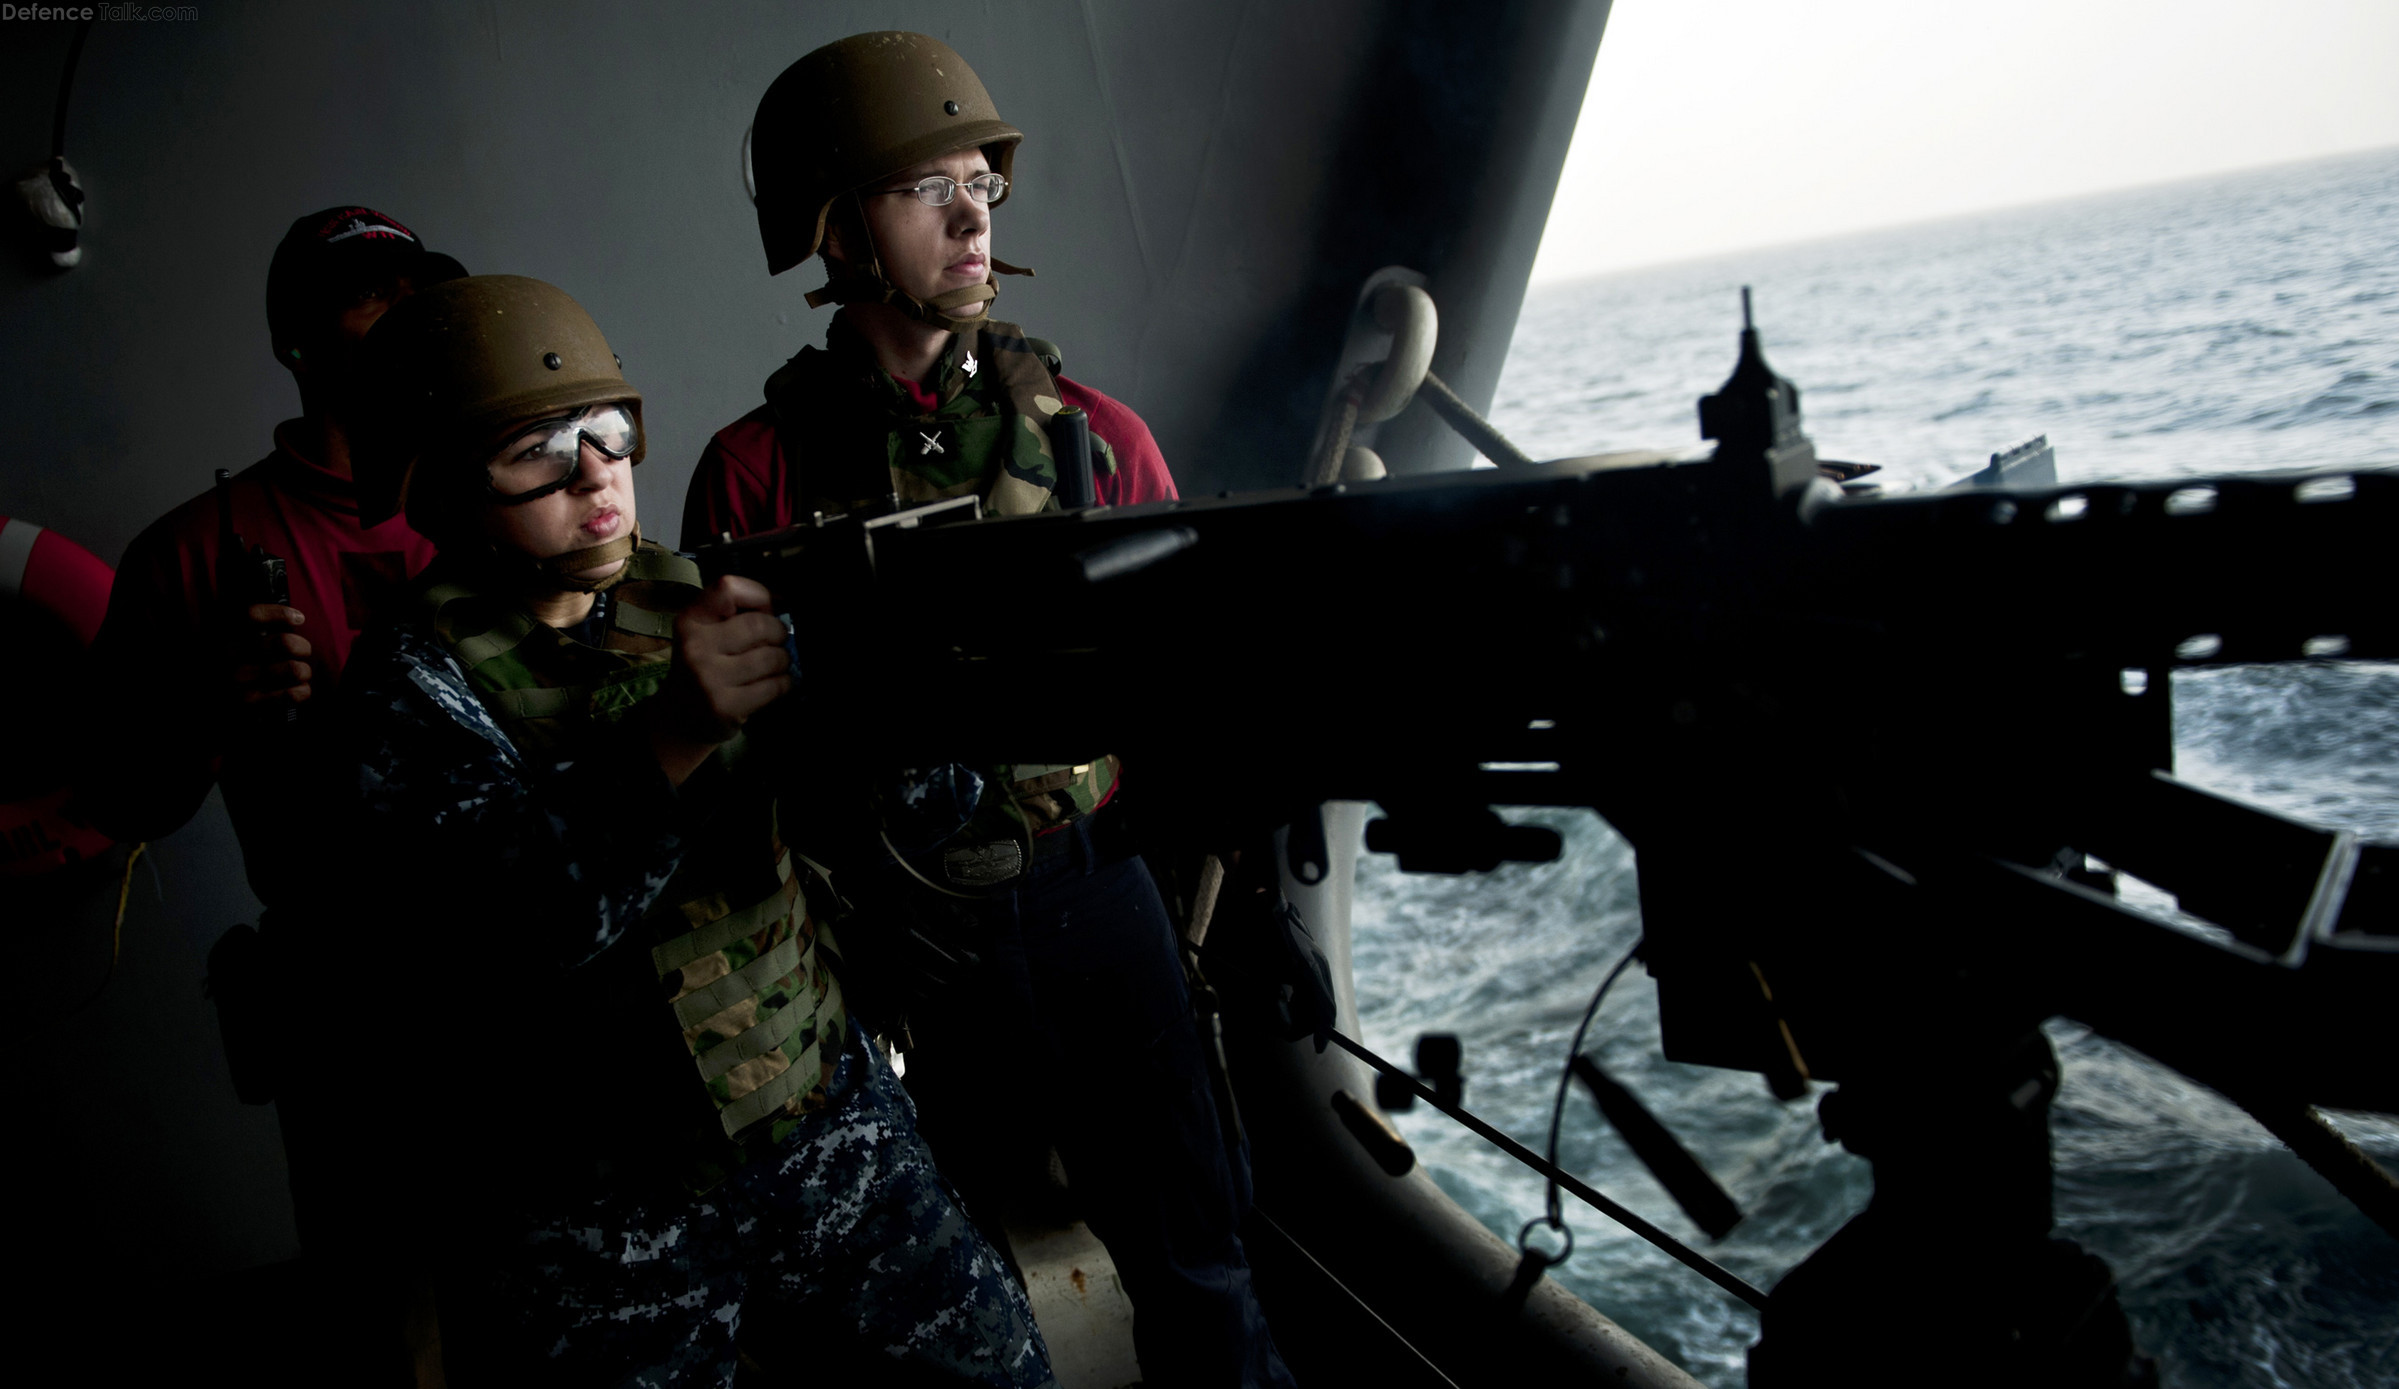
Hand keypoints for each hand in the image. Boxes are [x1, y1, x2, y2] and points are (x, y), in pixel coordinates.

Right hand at [229, 604, 312, 708]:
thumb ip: (258, 626)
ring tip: (300, 673)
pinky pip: (292, 694)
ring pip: (293, 669)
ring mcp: (237, 679)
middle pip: (283, 642)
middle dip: (302, 647)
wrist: (216, 699)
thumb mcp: (239, 638)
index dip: (280, 614)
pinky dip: (303, 690)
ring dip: (304, 671)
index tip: (299, 618)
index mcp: (223, 632)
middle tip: (303, 651)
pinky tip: (299, 689)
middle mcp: (228, 654)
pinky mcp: (248, 703)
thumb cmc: (239, 663)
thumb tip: (294, 617)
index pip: (252, 614)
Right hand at [652, 575, 793, 781]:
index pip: (729, 588)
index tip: (766, 609)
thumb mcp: (706, 633)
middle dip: (778, 631)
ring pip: (770, 657)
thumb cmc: (703, 666)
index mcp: (690, 620)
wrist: (679, 717)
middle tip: (777, 640)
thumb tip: (783, 602)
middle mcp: (695, 646)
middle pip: (759, 624)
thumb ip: (736, 613)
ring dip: (782, 660)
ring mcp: (708, 678)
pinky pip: (773, 686)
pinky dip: (783, 683)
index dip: (759, 595)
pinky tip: (775, 683)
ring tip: (775, 664)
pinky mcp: (725, 706)